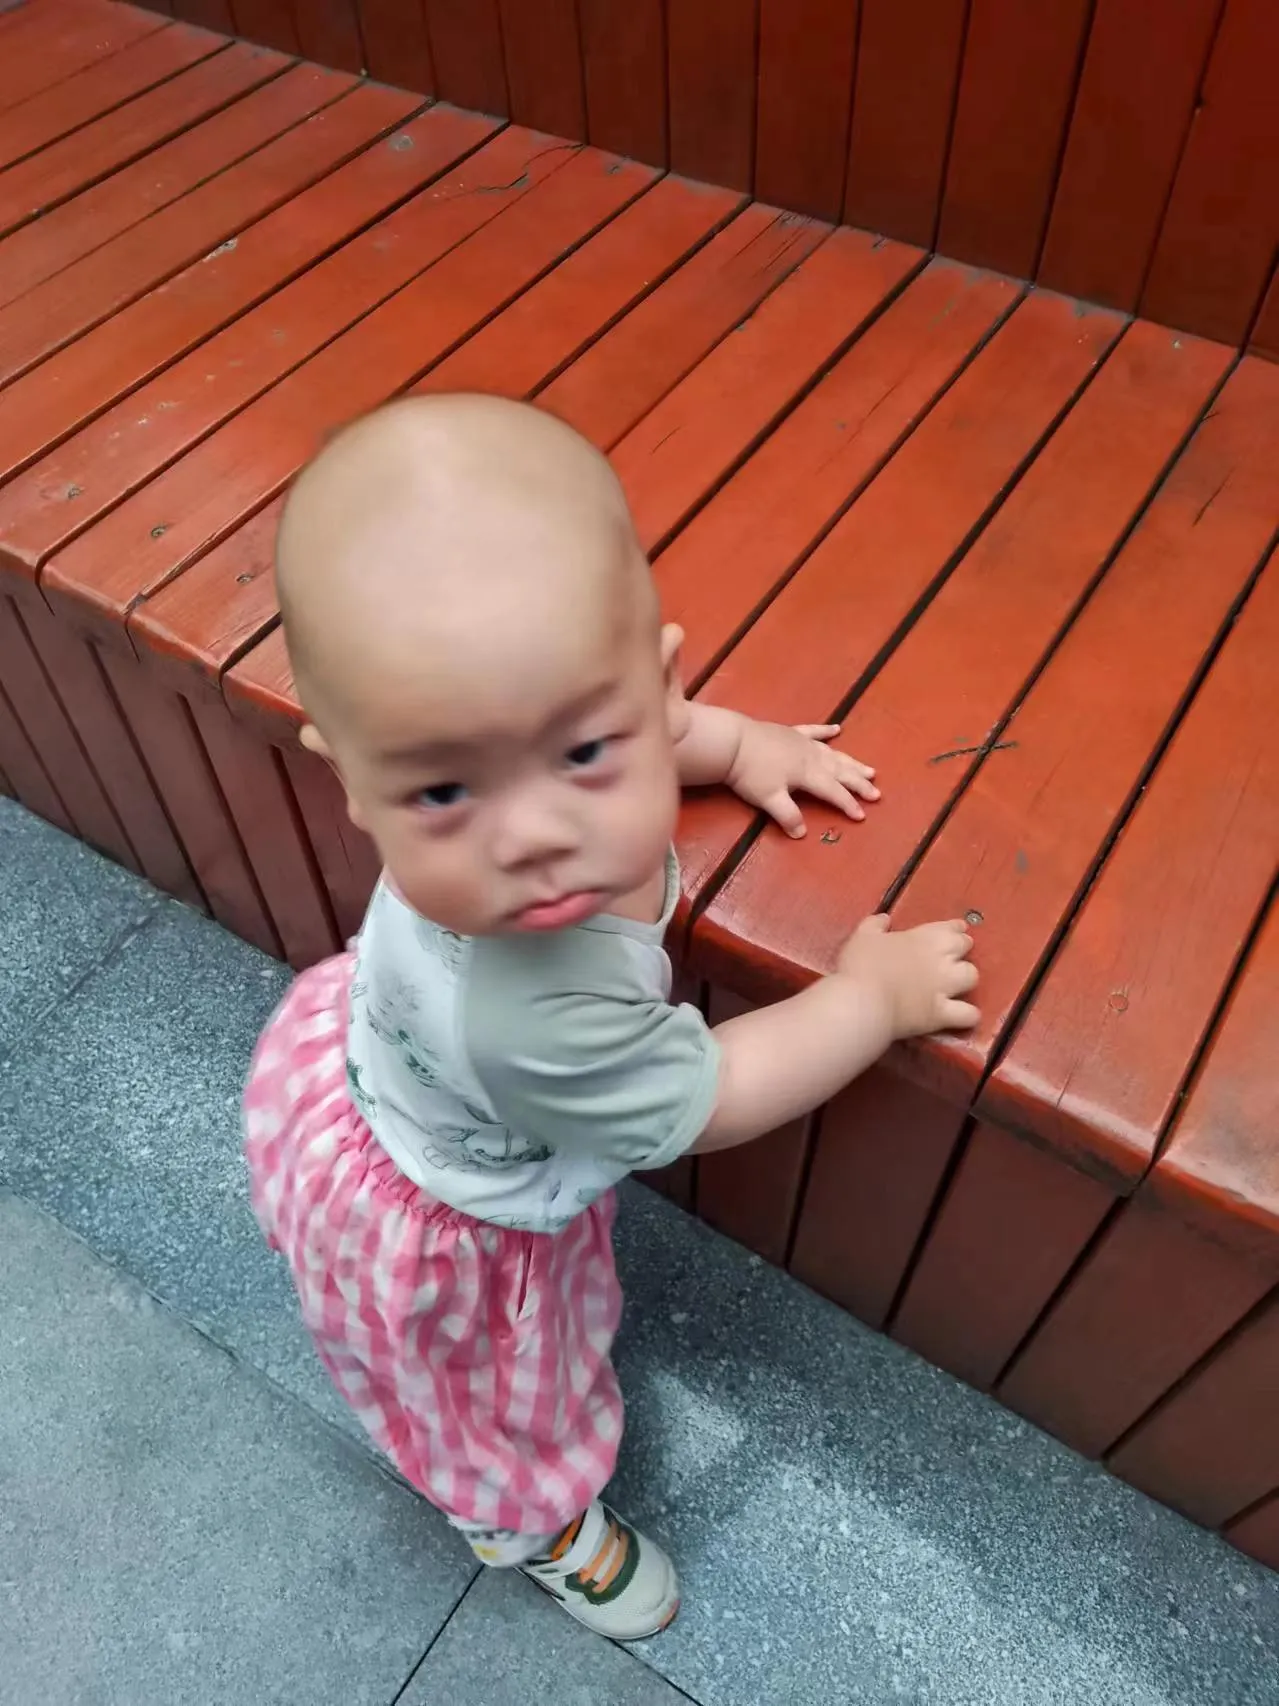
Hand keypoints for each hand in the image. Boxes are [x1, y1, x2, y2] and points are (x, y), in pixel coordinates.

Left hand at [726, 720, 879, 837]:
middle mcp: (811, 757)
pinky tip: (837, 729)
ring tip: (870, 770)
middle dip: (859, 784)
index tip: (862, 815)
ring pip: (833, 753)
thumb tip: (802, 834)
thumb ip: (787, 816)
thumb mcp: (768, 799)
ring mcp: (802, 742)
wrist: (732, 742)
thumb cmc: (750, 773)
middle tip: (876, 793)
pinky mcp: (790, 732)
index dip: (848, 804)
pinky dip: (826, 731)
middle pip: (840, 772)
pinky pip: (814, 731)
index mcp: (808, 774)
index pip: (833, 792)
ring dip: (852, 762)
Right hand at [835, 914, 978, 1038]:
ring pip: (972, 977)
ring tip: (956, 983)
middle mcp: (941, 959)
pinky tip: (963, 1015)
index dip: (955, 929)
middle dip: (962, 949)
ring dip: (966, 978)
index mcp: (924, 938)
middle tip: (952, 955)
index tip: (954, 930)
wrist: (864, 1002)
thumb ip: (875, 925)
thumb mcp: (862, 936)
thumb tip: (885, 918)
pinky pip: (969, 1014)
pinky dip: (968, 1014)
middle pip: (966, 948)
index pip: (951, 927)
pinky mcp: (942, 1014)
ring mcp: (945, 988)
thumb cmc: (861, 965)